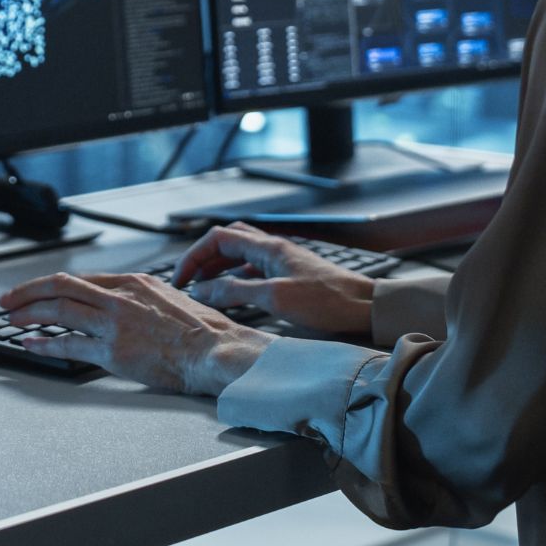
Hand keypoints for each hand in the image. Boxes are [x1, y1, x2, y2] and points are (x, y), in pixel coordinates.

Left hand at [0, 272, 272, 395]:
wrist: (216, 351)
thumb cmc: (203, 331)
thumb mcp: (171, 298)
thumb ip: (144, 298)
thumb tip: (128, 303)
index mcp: (134, 282)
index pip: (81, 279)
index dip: (52, 284)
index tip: (36, 290)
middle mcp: (120, 297)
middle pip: (61, 287)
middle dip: (28, 292)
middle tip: (8, 301)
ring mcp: (115, 323)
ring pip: (59, 310)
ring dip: (30, 314)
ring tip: (12, 320)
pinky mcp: (114, 351)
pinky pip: (69, 344)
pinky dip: (45, 344)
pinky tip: (31, 345)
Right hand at [170, 222, 375, 334]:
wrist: (366, 307)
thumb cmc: (328, 301)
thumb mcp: (276, 298)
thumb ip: (235, 291)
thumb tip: (202, 290)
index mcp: (268, 247)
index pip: (218, 238)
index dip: (194, 256)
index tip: (180, 279)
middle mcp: (273, 249)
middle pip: (227, 241)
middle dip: (203, 258)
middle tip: (187, 280)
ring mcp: (283, 261)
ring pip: (240, 255)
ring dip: (219, 267)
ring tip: (204, 288)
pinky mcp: (291, 276)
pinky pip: (254, 269)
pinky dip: (236, 278)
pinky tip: (234, 294)